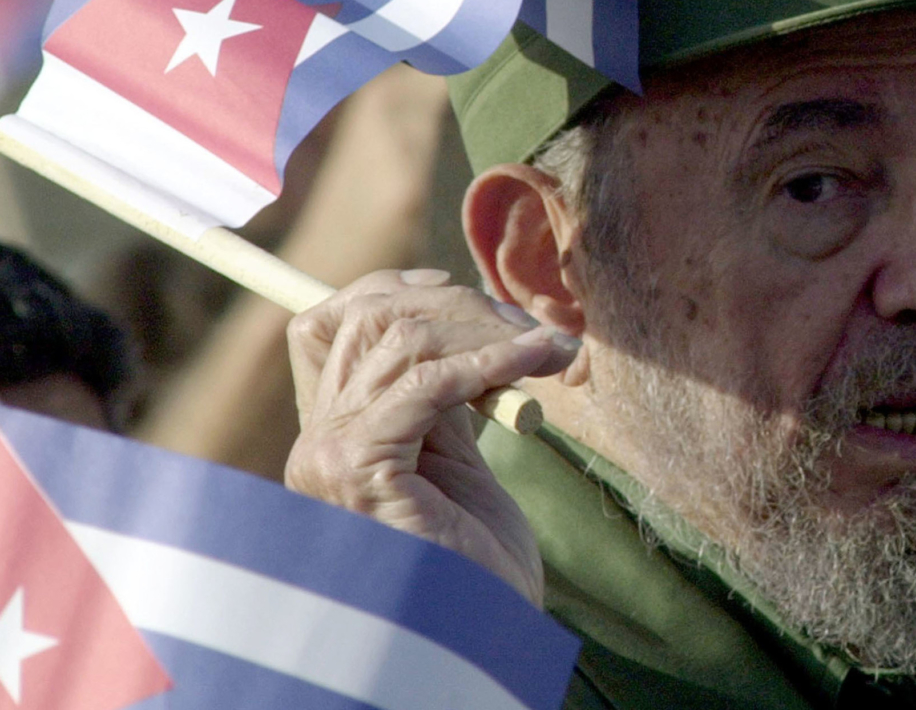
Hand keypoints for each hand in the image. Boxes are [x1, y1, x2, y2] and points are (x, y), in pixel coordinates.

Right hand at [284, 269, 575, 605]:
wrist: (481, 635)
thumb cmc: (477, 562)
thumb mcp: (456, 458)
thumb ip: (443, 396)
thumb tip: (463, 323)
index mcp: (333, 434)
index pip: (332, 322)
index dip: (393, 289)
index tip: (461, 290)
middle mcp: (317, 440)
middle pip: (370, 319)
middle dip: (460, 308)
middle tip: (531, 331)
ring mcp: (329, 455)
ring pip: (401, 342)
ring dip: (488, 332)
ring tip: (548, 350)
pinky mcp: (360, 469)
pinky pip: (427, 385)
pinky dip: (489, 363)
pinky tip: (535, 362)